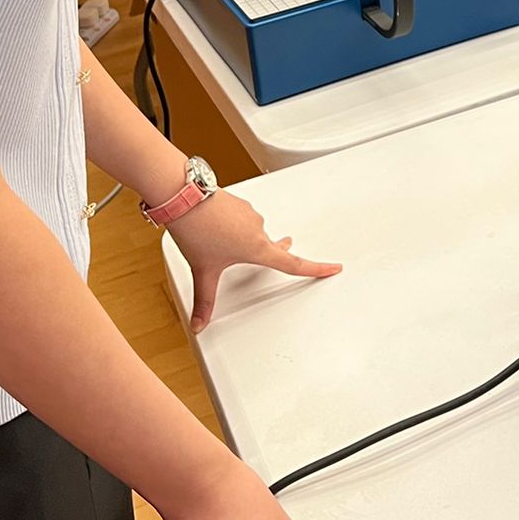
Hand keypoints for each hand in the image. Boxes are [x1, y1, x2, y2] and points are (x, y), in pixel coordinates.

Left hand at [167, 190, 340, 332]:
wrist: (185, 197)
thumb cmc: (198, 229)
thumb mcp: (202, 270)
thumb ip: (204, 300)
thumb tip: (200, 323)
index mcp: (257, 248)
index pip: (293, 264)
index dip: (316, 269)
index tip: (333, 268)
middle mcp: (258, 229)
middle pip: (274, 245)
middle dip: (278, 248)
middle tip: (287, 244)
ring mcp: (249, 215)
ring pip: (255, 230)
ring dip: (246, 237)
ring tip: (221, 241)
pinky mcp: (238, 204)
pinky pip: (243, 218)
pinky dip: (235, 225)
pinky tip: (218, 227)